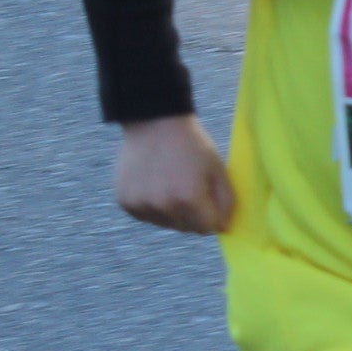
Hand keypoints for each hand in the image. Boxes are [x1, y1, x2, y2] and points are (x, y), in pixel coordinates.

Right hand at [115, 115, 236, 234]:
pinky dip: (153, 207)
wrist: (154, 121)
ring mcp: (141, 204)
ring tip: (170, 183)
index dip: (211, 215)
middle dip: (193, 215)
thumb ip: (226, 201)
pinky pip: (147, 215)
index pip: (207, 228)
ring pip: (165, 223)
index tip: (209, 199)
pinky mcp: (126, 202)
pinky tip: (155, 184)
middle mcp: (163, 206)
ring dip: (172, 212)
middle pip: (186, 228)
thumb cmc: (191, 144)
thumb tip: (223, 228)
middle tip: (189, 187)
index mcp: (188, 198)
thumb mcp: (217, 169)